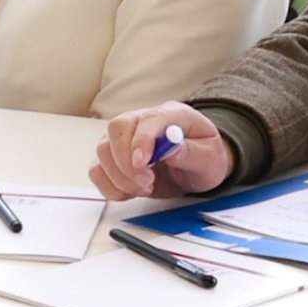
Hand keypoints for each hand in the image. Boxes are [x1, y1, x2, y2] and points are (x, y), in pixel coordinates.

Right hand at [94, 104, 230, 197]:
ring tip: (145, 188)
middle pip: (116, 129)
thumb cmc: (204, 158)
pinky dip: (110, 186)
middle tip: (146, 182)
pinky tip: (131, 192)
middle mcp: (141, 121)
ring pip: (103, 151)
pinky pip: (97, 170)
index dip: (141, 142)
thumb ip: (191, 153)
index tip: (142, 165)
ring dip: (120, 177)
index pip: (147, 120)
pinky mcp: (114, 159)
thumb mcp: (210, 158)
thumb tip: (171, 150)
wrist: (197, 169)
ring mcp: (124, 139)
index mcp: (170, 114)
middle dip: (126, 162)